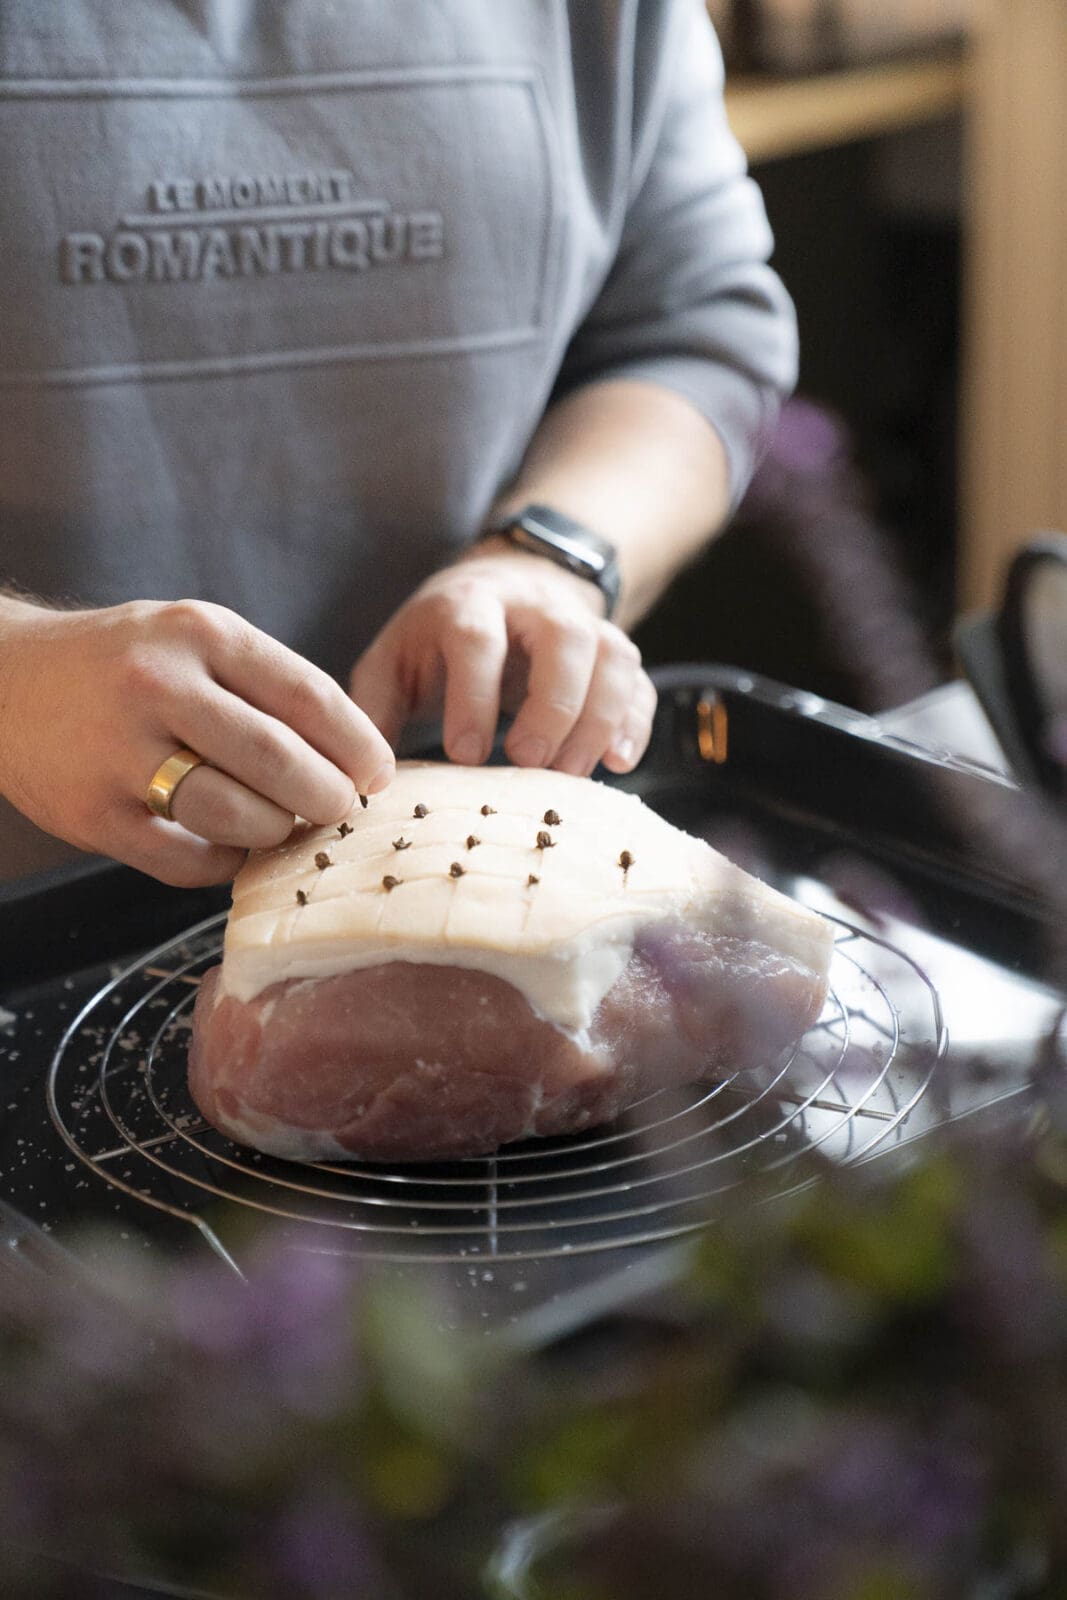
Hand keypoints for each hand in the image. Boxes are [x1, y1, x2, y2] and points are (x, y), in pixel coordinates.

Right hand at [0, 599, 394, 885]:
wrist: (4, 678)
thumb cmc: (123, 662)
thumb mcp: (193, 638)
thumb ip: (265, 684)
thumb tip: (351, 755)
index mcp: (200, 634)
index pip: (308, 696)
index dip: (358, 745)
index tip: (379, 773)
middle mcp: (160, 685)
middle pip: (280, 760)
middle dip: (328, 797)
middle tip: (340, 809)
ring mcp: (121, 752)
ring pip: (238, 815)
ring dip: (278, 831)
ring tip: (283, 825)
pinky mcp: (94, 813)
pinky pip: (186, 861)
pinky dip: (224, 863)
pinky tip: (230, 847)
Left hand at [349, 546, 656, 774]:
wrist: (500, 588)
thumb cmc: (437, 641)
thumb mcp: (393, 661)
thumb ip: (376, 710)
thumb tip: (368, 778)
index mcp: (469, 603)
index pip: (476, 637)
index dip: (473, 695)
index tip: (465, 755)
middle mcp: (535, 606)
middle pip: (564, 638)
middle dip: (552, 704)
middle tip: (529, 763)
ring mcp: (584, 624)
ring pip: (613, 656)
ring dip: (599, 718)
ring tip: (571, 775)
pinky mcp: (614, 650)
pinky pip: (639, 681)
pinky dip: (635, 722)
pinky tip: (617, 762)